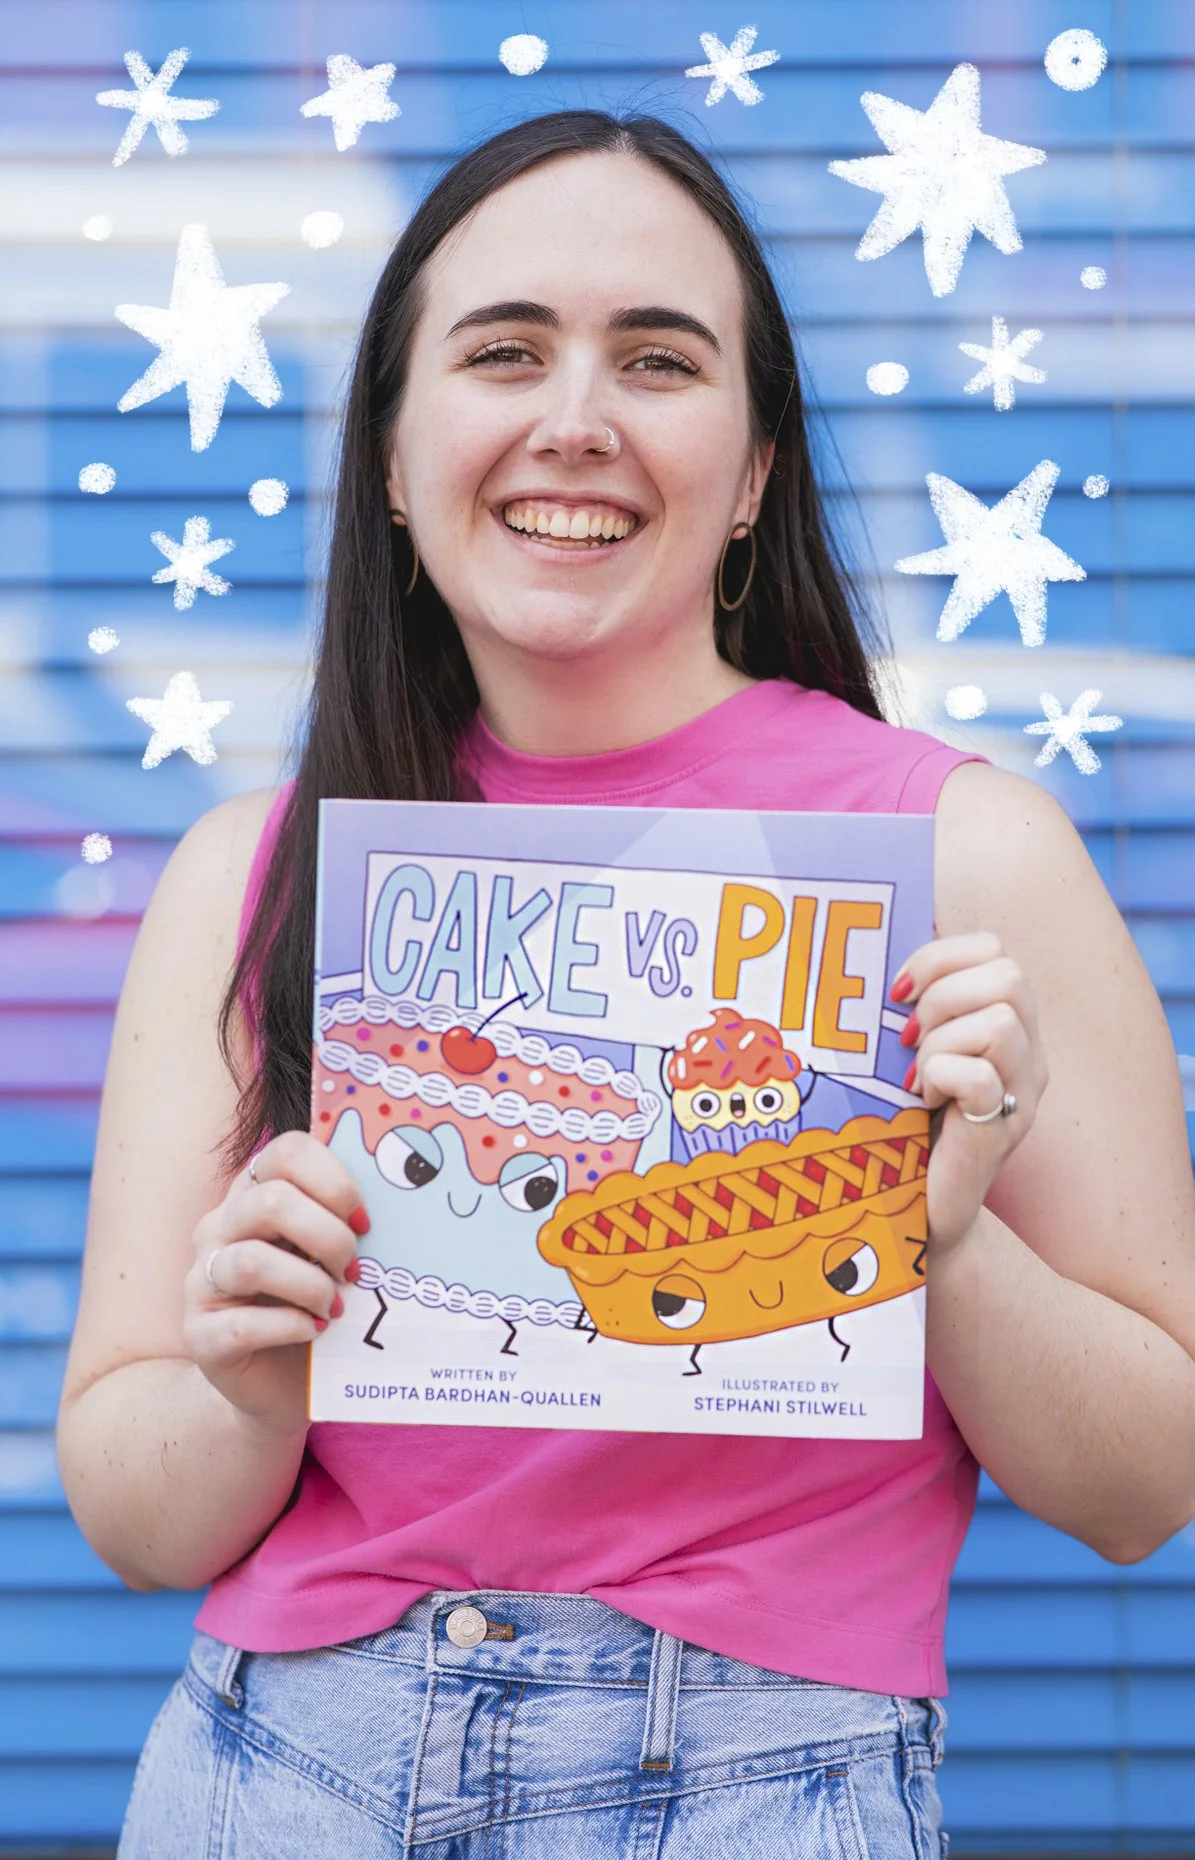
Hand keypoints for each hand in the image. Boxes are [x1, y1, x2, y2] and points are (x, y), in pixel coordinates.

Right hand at [183, 1130, 369, 1436]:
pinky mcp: (200, 1335)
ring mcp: (201, 1281)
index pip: (286, 1151)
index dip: (335, 1181)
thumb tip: (402, 1205)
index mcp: (253, 1195)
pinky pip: (243, 1324)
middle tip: (354, 1271)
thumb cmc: (315, 1306)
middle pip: (271, 1201)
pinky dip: (290, 1327)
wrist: (279, 1383)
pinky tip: (313, 1332)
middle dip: (329, 1237)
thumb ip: (347, 1224)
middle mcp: (218, 1228)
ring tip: (335, 1309)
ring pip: (253, 1262)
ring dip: (311, 1286)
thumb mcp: (330, 1257)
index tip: (365, 1222)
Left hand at [892, 932, 1047, 1251]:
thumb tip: (873, 949)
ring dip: (940, 1040)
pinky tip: (922, 1099)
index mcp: (1005, 1022)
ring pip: (1000, 1021)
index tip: (898, 993)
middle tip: (908, 1038)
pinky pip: (979, 1075)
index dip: (939, 956)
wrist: (917, 1211)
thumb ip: (908, 1009)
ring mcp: (1020, 1092)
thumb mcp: (906, 1055)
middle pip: (1008, 975)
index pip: (993, 948)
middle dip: (942, 994)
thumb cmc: (904, 1126)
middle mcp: (1026, 1052)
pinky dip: (941, 1075)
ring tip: (916, 1076)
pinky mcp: (1000, 1128)